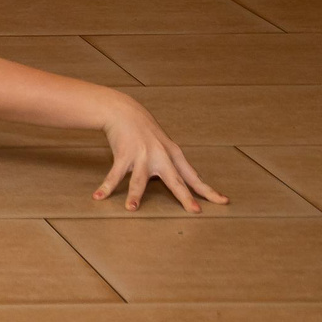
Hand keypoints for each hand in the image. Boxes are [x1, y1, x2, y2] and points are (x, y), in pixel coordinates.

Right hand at [96, 98, 225, 212]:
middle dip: (185, 196)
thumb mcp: (163, 145)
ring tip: (131, 208)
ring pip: (139, 179)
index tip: (223, 202)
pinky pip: (115, 174)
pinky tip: (98, 196)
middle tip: (194, 211)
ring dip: (134, 194)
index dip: (207, 190)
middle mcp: (160, 156)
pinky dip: (106, 186)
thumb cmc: (145, 130)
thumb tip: (182, 181)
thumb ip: (171, 163)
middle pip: (175, 180)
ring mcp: (141, 156)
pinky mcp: (123, 154)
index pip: (193, 176)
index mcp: (173, 154)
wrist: (124, 111)